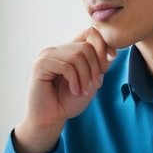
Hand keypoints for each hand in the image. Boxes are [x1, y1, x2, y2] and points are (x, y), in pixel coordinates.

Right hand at [14, 28, 115, 152]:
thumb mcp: (91, 82)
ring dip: (85, 76)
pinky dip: (75, 80)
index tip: (107, 65)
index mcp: (69, 50)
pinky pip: (66, 65)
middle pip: (87, 46)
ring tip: (82, 91)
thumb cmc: (69, 102)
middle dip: (96, 68)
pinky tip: (74, 91)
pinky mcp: (41, 64)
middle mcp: (58, 49)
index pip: (90, 33)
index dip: (103, 46)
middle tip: (95, 85)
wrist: (51, 119)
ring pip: (78, 55)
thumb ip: (100, 66)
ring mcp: (48, 55)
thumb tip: (111, 52)